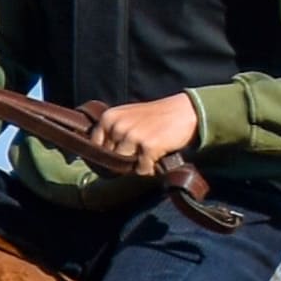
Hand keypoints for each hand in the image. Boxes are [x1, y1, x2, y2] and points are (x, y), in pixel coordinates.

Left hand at [73, 93, 204, 177]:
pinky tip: (158, 156)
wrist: (185, 111)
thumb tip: (97, 156)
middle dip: (123, 159)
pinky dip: (150, 168)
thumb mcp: (127, 117)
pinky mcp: (148, 146)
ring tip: (148, 153)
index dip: (107, 153)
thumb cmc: (155, 117)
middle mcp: (117, 126)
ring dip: (137, 164)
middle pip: (110, 158)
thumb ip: (111, 131)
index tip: (120, 152)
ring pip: (124, 166)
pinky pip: (142, 169)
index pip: (95, 147)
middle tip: (139, 150)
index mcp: (108, 118)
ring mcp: (132, 136)